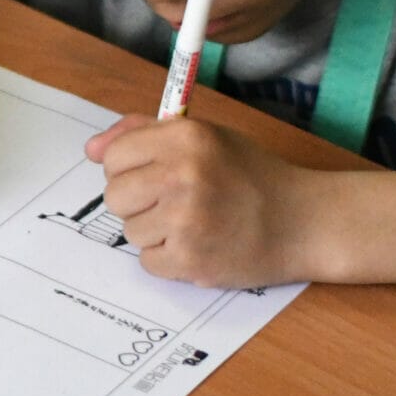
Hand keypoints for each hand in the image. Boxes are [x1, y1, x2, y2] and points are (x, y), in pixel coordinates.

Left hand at [85, 114, 313, 286]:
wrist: (303, 222)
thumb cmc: (251, 176)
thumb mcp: (206, 138)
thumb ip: (144, 134)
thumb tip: (92, 150)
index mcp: (186, 137)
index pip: (113, 156)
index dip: (128, 167)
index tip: (153, 173)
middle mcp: (183, 175)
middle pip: (114, 196)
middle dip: (137, 202)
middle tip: (174, 202)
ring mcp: (186, 220)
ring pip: (130, 231)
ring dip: (155, 232)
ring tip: (195, 223)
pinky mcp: (190, 260)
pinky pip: (147, 261)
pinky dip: (169, 259)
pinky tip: (200, 244)